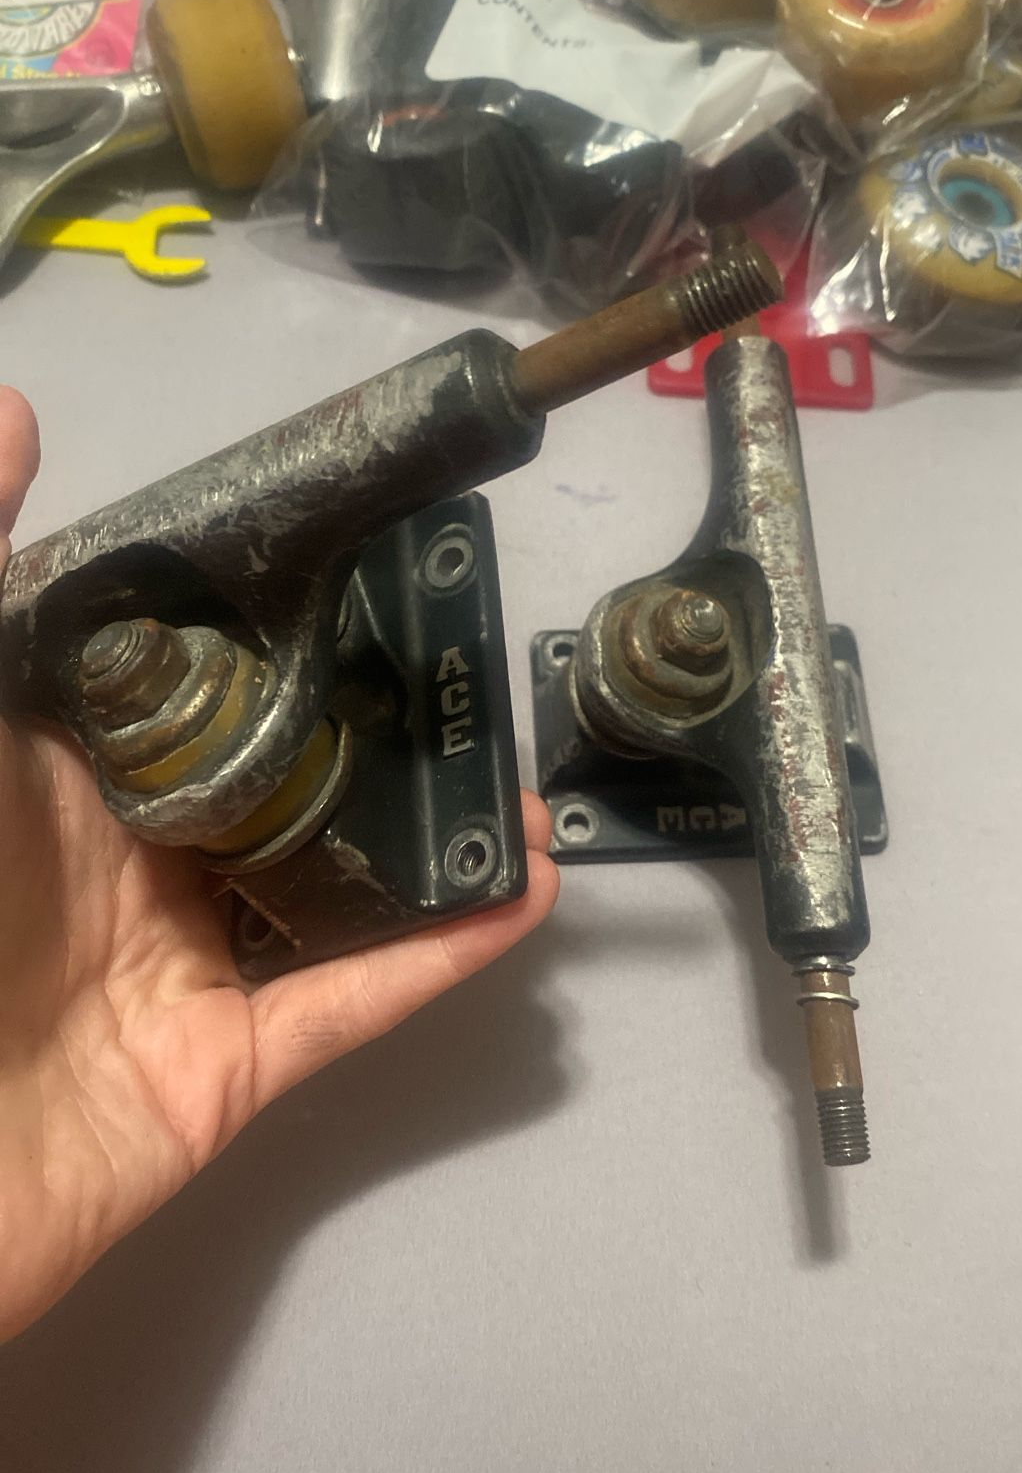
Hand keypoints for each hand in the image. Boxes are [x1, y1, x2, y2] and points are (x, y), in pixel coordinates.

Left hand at [0, 389, 558, 1344]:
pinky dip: (437, 951)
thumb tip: (18, 405)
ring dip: (427, 830)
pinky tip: (521, 891)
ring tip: (515, 765)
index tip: (362, 554)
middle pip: (270, 776)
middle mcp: (120, 858)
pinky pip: (347, 1002)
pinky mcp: (222, 1067)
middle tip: (470, 656)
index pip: (179, 677)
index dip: (266, 618)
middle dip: (370, 720)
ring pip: (326, 883)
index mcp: (52, 772)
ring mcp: (176, 967)